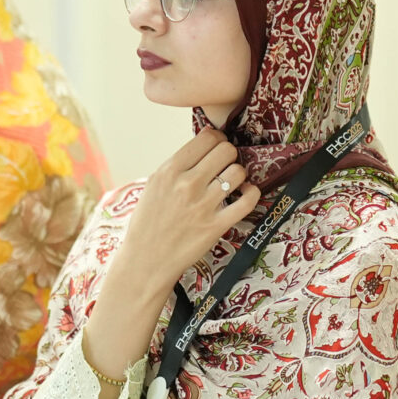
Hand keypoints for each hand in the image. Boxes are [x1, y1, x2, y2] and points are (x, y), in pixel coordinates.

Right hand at [118, 128, 262, 281]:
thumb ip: (178, 164)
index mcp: (169, 171)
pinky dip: (252, 193)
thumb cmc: (149, 222)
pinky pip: (248, 200)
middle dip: (229, 155)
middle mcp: (187, 184)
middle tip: (224, 165)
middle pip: (226, 150)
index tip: (216, 148)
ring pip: (238, 171)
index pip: (206, 138)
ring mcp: (203, 205)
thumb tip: (206, 140)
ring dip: (238, 175)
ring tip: (231, 183)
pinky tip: (244, 194)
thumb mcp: (154, 184)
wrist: (146, 260)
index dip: (217, 139)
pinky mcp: (216, 226)